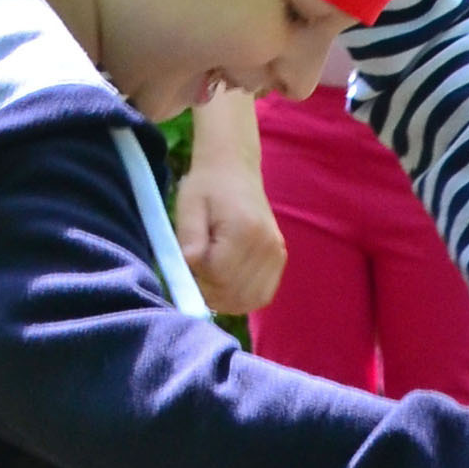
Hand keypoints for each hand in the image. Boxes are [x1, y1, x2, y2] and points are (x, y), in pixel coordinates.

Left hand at [178, 95, 287, 314]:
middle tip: (197, 272)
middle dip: (209, 292)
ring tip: (210, 277)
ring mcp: (277, 254)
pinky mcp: (280, 258)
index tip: (188, 263)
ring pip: (248, 299)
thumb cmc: (206, 187)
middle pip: (234, 293)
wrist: (235, 168)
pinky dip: (242, 297)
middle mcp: (267, 245)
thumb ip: (189, 238)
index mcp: (244, 230)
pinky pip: (262, 295)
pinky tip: (227, 283)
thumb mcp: (188, 206)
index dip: (197, 279)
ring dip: (225, 299)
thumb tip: (191, 266)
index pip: (218, 277)